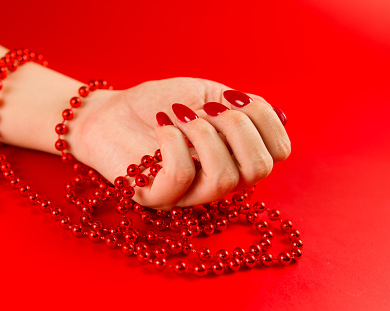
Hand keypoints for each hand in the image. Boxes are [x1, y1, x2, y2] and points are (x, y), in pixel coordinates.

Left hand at [68, 78, 289, 209]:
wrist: (110, 112)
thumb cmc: (160, 105)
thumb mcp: (210, 95)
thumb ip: (246, 106)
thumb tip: (279, 117)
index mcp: (236, 158)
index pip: (278, 153)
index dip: (264, 119)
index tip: (231, 99)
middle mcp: (218, 183)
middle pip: (259, 168)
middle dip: (236, 125)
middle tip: (205, 109)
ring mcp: (189, 195)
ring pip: (225, 177)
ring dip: (204, 133)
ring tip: (181, 117)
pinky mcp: (157, 197)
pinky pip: (182, 175)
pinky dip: (175, 141)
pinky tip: (162, 127)